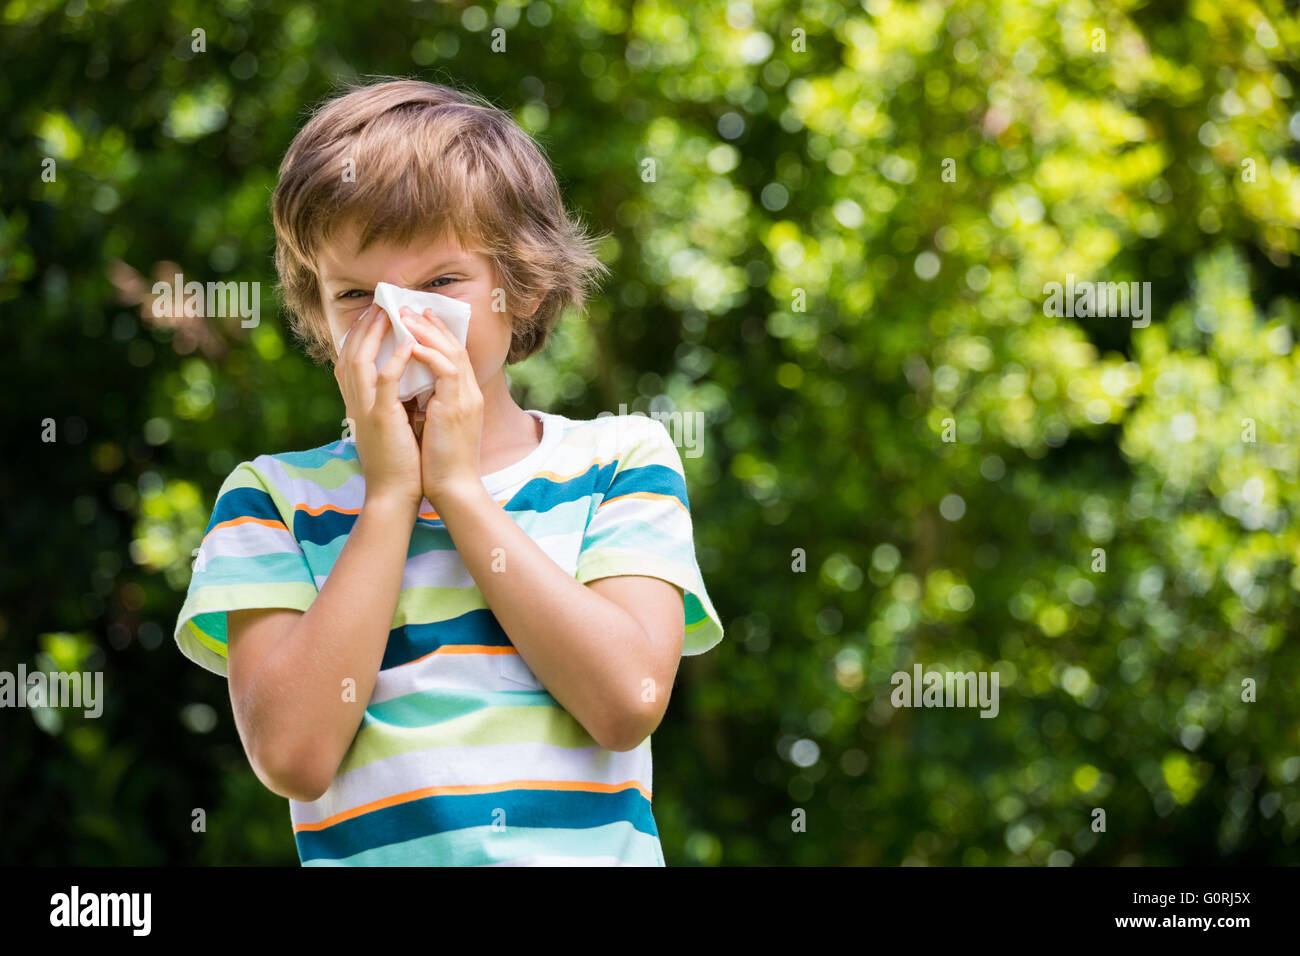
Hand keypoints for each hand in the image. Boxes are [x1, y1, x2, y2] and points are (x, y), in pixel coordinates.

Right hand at [334, 303, 422, 508]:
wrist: (394, 495)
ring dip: (375, 334)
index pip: (350, 360)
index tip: (373, 315)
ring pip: (361, 361)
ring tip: (390, 313)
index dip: (358, 335)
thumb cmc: (398, 462)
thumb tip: (403, 383)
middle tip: (380, 304)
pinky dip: (394, 361)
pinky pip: (385, 383)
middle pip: (350, 353)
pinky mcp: (381, 419)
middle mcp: (355, 403)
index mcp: (357, 404)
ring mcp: (365, 410)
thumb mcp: (389, 426)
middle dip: (365, 326)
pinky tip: (408, 344)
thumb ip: (389, 402)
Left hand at [402, 306, 483, 507]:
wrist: (453, 488)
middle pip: (454, 346)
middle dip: (431, 325)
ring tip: (406, 316)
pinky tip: (411, 344)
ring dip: (427, 332)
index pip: (452, 356)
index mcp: (463, 397)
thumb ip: (428, 403)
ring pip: (451, 351)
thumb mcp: (434, 426)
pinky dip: (429, 354)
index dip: (435, 335)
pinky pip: (446, 370)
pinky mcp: (457, 407)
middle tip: (409, 306)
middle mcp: (469, 393)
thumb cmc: (439, 464)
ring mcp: (466, 398)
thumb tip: (409, 390)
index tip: (417, 319)